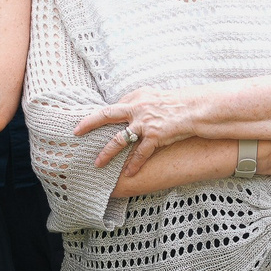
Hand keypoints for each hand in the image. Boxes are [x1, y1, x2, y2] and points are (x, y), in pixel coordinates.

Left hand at [80, 85, 203, 179]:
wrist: (194, 109)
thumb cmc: (174, 103)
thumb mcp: (152, 96)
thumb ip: (136, 102)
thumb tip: (122, 109)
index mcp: (135, 97)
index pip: (113, 107)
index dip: (103, 117)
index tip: (91, 124)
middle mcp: (137, 109)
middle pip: (106, 115)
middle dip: (89, 123)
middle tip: (76, 132)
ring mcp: (145, 123)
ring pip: (119, 140)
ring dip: (106, 153)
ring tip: (97, 163)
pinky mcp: (155, 136)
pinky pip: (140, 154)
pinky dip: (134, 165)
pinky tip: (128, 174)